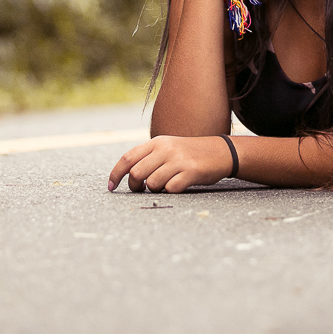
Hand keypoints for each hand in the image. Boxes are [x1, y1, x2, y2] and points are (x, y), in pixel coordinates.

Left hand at [107, 135, 233, 193]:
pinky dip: (171, 191)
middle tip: (141, 189)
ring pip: (152, 183)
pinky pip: (170, 188)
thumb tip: (127, 174)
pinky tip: (178, 185)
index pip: (128, 158)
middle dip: (135, 186)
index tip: (111, 186)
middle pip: (136, 173)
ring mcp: (178, 160)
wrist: (221, 152)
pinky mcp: (191, 171)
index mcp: (157, 142)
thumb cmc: (191, 153)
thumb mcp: (169, 147)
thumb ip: (149, 156)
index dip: (116, 174)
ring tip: (164, 184)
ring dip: (155, 189)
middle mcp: (166, 149)